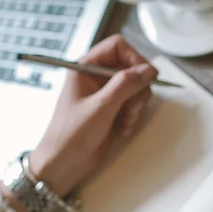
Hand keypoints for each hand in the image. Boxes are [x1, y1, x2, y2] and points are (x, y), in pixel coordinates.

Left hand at [30, 34, 156, 197]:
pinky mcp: (112, 109)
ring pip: (136, 87)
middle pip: (131, 68)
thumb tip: (149, 69)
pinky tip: (123, 129)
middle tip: (132, 108)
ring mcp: (105, 93)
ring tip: (126, 123)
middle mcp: (96, 76)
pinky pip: (133, 104)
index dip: (135, 59)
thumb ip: (125, 85)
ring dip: (136, 106)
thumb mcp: (101, 107)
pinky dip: (133, 116)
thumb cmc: (71, 134)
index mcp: (85, 67)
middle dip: (137, 89)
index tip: (147, 76)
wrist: (63, 164)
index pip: (117, 46)